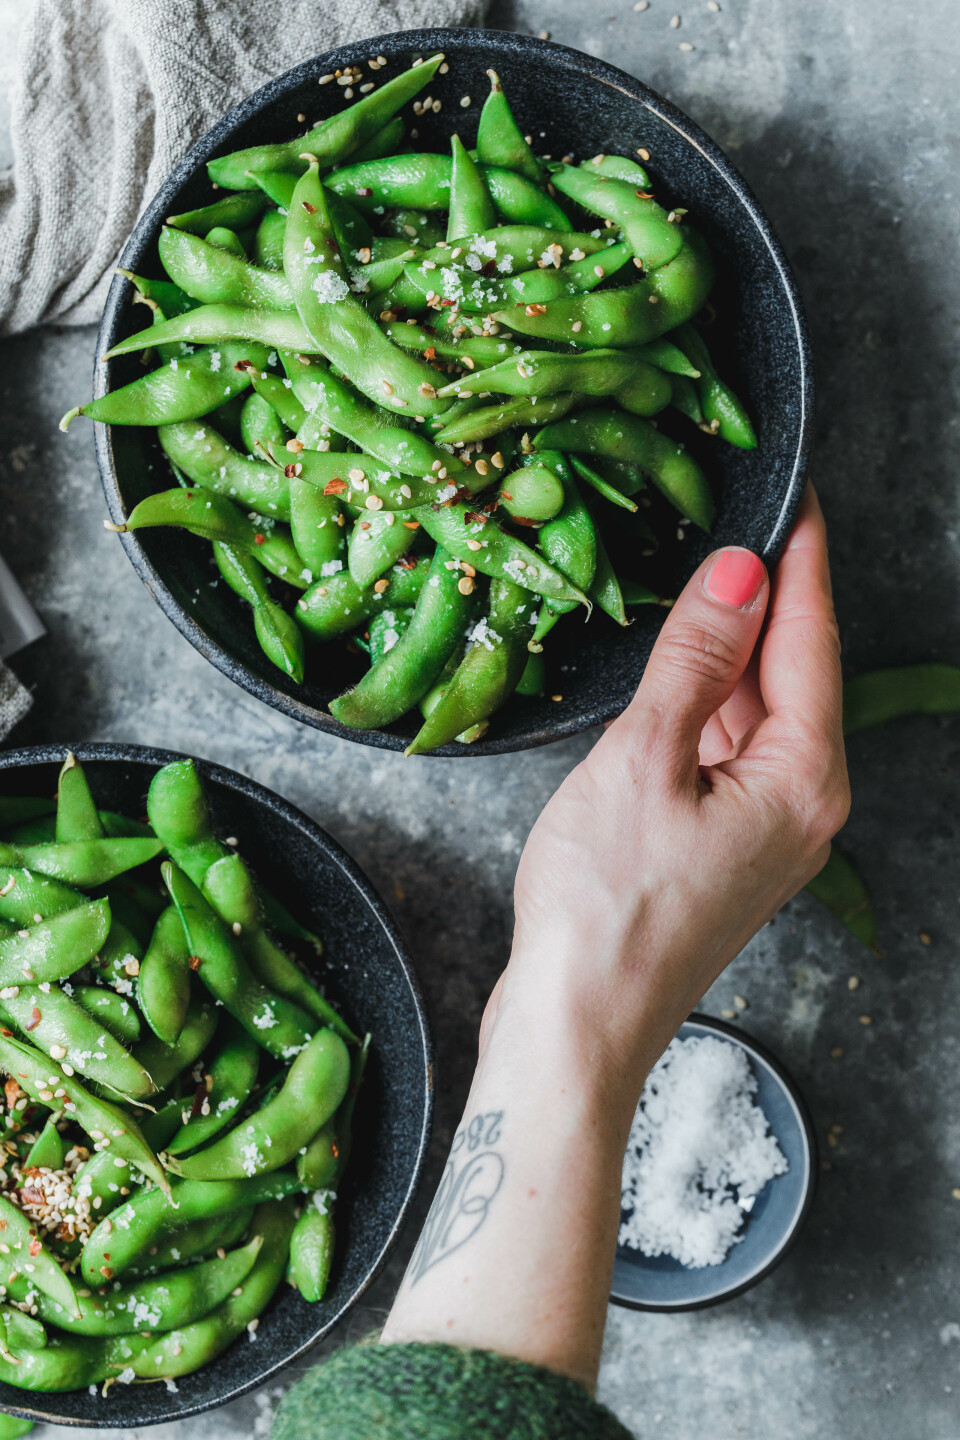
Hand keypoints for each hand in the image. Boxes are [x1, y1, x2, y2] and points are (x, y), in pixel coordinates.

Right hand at [489, 485, 849, 1105]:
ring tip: (697, 579)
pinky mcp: (723, 845)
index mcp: (802, 777)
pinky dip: (703, 704)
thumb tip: (741, 572)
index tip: (798, 488)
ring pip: (756, 711)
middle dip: (767, 594)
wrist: (575, 1025)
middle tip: (740, 515)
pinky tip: (672, 674)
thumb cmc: (605, 909)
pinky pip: (726, 750)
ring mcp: (765, 829)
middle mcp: (802, 803)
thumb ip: (695, 659)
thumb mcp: (645, 759)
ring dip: (728, 650)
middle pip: (793, 672)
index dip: (803, 555)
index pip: (812, 636)